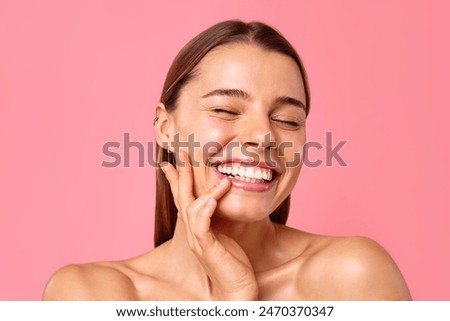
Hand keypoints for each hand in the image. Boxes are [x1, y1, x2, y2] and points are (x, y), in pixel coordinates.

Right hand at [161, 150, 258, 299]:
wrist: (236, 290)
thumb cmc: (233, 264)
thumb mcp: (225, 236)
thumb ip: (218, 220)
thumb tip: (220, 201)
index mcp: (196, 230)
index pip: (184, 200)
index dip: (178, 181)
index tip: (174, 163)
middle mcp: (192, 234)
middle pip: (182, 200)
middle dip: (181, 177)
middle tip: (180, 156)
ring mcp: (198, 242)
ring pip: (191, 209)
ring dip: (201, 190)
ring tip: (212, 174)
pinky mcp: (208, 249)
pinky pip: (202, 226)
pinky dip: (205, 210)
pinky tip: (211, 199)